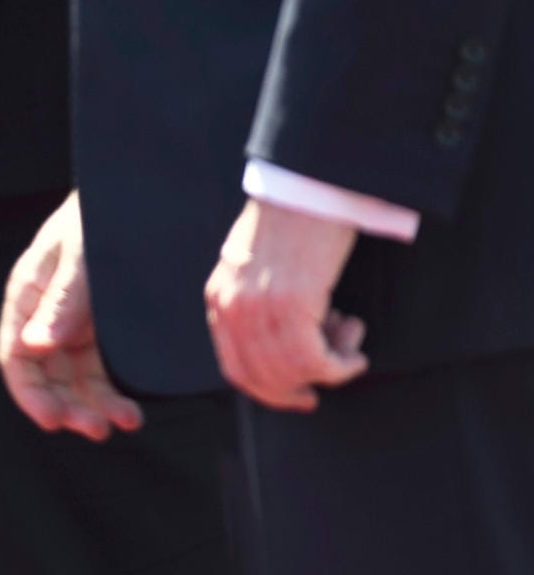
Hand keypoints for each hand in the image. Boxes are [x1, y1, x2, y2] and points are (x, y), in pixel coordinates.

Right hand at [0, 191, 143, 439]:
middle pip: (44, 375)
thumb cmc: (101, 215)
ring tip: (123, 422)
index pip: (15, 355)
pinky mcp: (100, 330)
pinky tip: (130, 410)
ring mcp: (72, 325)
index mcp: (27, 295)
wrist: (139, 193)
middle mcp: (44, 315)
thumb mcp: (82, 253)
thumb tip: (36, 346)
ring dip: (93, 405)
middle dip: (66, 405)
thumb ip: (62, 300)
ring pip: (73, 380)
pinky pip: (99, 371)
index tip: (53, 420)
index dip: (30, 393)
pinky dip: (111, 394)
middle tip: (95, 429)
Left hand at [204, 197, 366, 410]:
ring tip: (349, 338)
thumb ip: (259, 300)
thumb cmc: (296, 217)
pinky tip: (355, 342)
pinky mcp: (290, 305)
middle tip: (334, 373)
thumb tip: (288, 342)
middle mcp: (231, 308)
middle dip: (300, 388)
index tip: (300, 393)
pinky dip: (341, 364)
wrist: (308, 181)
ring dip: (329, 368)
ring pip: (290, 373)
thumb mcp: (260, 264)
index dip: (269, 389)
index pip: (234, 367)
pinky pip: (314, 362)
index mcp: (219, 298)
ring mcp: (257, 308)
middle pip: (260, 379)